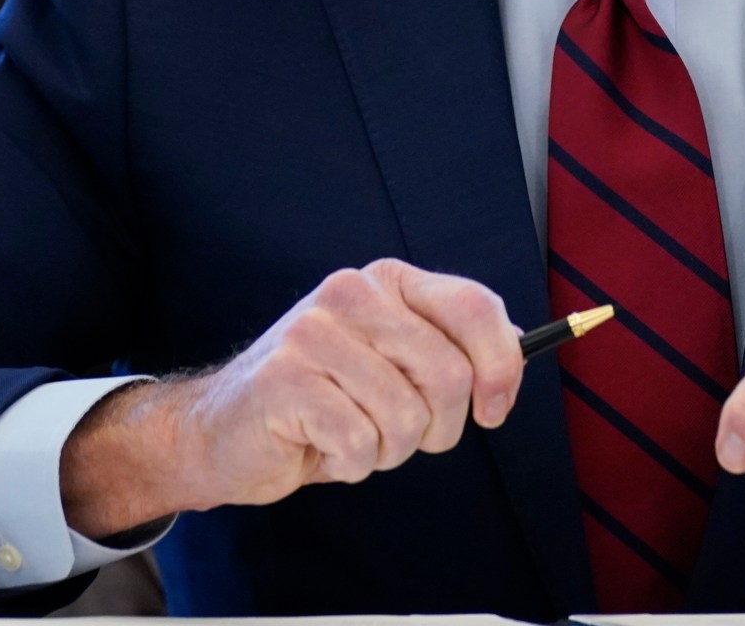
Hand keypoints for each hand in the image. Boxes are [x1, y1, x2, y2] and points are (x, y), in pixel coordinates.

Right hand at [62, 260, 522, 537]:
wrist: (224, 432)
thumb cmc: (324, 401)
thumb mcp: (393, 361)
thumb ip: (449, 347)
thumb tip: (520, 346)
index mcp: (387, 280)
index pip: (474, 307)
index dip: (501, 366)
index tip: (496, 409)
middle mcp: (351, 293)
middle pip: (449, 375)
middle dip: (439, 428)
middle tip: (402, 436)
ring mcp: (314, 333)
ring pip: (407, 418)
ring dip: (389, 451)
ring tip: (353, 437)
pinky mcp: (286, 380)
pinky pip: (362, 443)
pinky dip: (352, 464)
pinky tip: (322, 447)